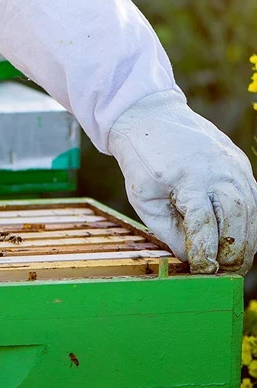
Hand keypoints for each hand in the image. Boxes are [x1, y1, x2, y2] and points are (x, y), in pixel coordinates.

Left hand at [109, 90, 256, 274]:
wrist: (148, 115)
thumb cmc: (141, 157)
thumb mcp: (143, 196)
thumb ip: (167, 229)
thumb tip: (189, 258)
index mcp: (189, 179)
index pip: (205, 227)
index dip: (206, 254)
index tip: (202, 271)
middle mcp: (218, 171)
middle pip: (237, 220)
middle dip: (234, 251)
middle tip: (225, 271)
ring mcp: (232, 164)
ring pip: (251, 210)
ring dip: (246, 239)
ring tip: (234, 260)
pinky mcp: (238, 161)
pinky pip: (252, 195)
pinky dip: (248, 218)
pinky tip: (239, 235)